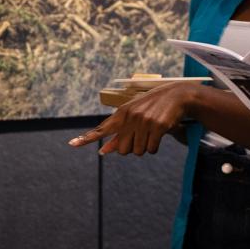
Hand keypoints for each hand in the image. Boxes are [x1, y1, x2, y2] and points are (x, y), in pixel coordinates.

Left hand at [67, 81, 200, 155]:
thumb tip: (102, 151)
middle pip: (122, 150)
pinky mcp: (157, 126)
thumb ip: (117, 134)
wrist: (177, 96)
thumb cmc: (152, 107)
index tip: (72, 144)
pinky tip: (160, 134)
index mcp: (122, 113)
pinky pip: (151, 150)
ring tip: (151, 132)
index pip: (101, 128)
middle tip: (141, 135)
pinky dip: (155, 147)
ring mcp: (144, 121)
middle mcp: (130, 117)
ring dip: (145, 147)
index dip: (87, 138)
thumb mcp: (133, 116)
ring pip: (138, 152)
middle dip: (132, 148)